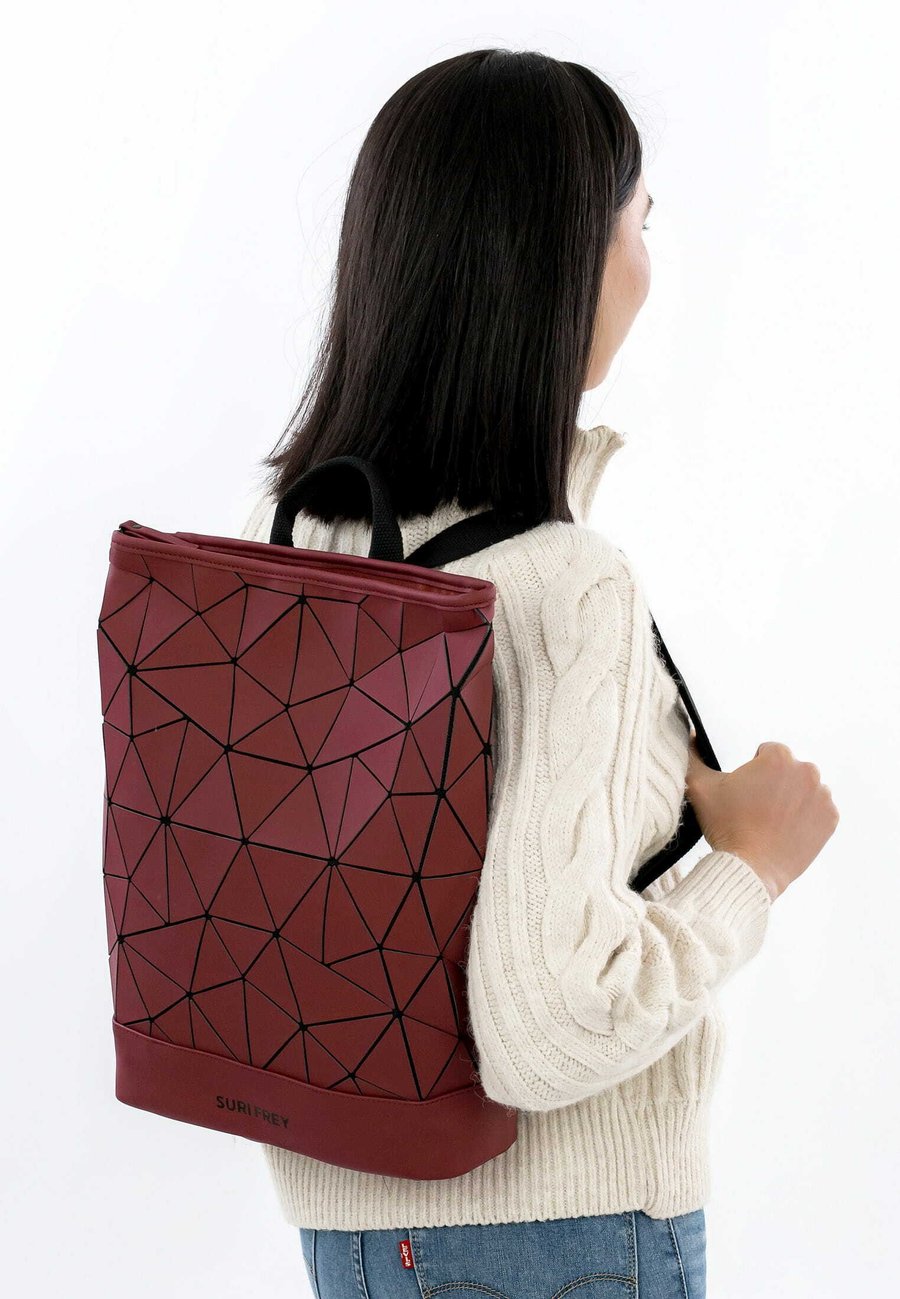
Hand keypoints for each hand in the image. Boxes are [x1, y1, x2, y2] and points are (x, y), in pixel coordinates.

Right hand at [685, 732, 839, 900]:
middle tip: (757, 806)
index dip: (753, 770)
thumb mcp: (700, 787)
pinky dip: (806, 818)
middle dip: (776, 782)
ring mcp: (822, 797)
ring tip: (772, 820)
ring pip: (805, 789)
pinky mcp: (830, 819)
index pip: (767, 752)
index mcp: (779, 758)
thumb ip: (693, 755)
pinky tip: (786, 829)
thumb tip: (690, 734)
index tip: (746, 790)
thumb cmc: (727, 827)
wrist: (750, 869)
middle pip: (789, 769)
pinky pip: (819, 811)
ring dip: (793, 798)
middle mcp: (807, 772)